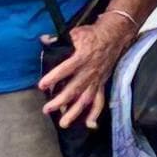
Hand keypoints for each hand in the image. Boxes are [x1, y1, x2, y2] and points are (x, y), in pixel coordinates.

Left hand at [38, 11, 136, 131]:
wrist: (115, 36)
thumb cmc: (93, 35)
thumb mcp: (76, 33)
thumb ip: (59, 39)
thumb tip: (43, 39)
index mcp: (82, 57)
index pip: (66, 69)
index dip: (54, 77)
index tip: (42, 85)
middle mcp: (89, 71)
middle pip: (74, 89)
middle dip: (60, 101)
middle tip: (47, 109)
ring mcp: (96, 79)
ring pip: (86, 99)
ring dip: (75, 112)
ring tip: (63, 123)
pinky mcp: (101, 84)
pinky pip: (100, 100)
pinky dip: (95, 112)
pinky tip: (89, 124)